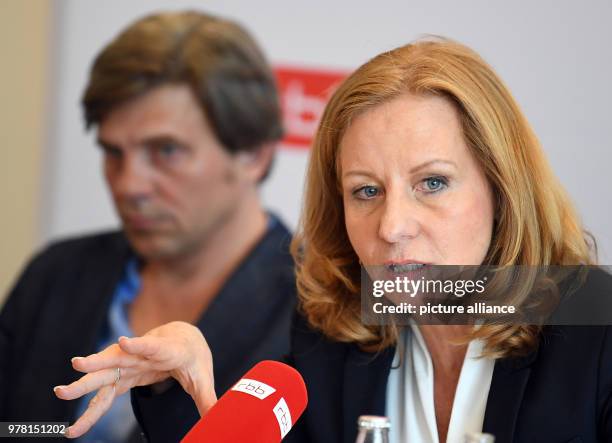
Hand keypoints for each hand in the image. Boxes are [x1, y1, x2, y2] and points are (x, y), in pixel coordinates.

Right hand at [54, 321, 216, 438]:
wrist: (181, 339)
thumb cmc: (192, 357)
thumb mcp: (202, 376)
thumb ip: (208, 398)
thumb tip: (221, 416)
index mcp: (168, 350)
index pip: (153, 346)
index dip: (140, 344)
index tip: (123, 342)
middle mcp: (143, 354)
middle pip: (120, 358)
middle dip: (99, 362)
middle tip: (77, 364)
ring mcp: (130, 364)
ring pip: (105, 372)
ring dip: (85, 382)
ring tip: (61, 390)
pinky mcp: (122, 375)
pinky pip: (105, 393)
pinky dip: (92, 408)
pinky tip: (77, 426)